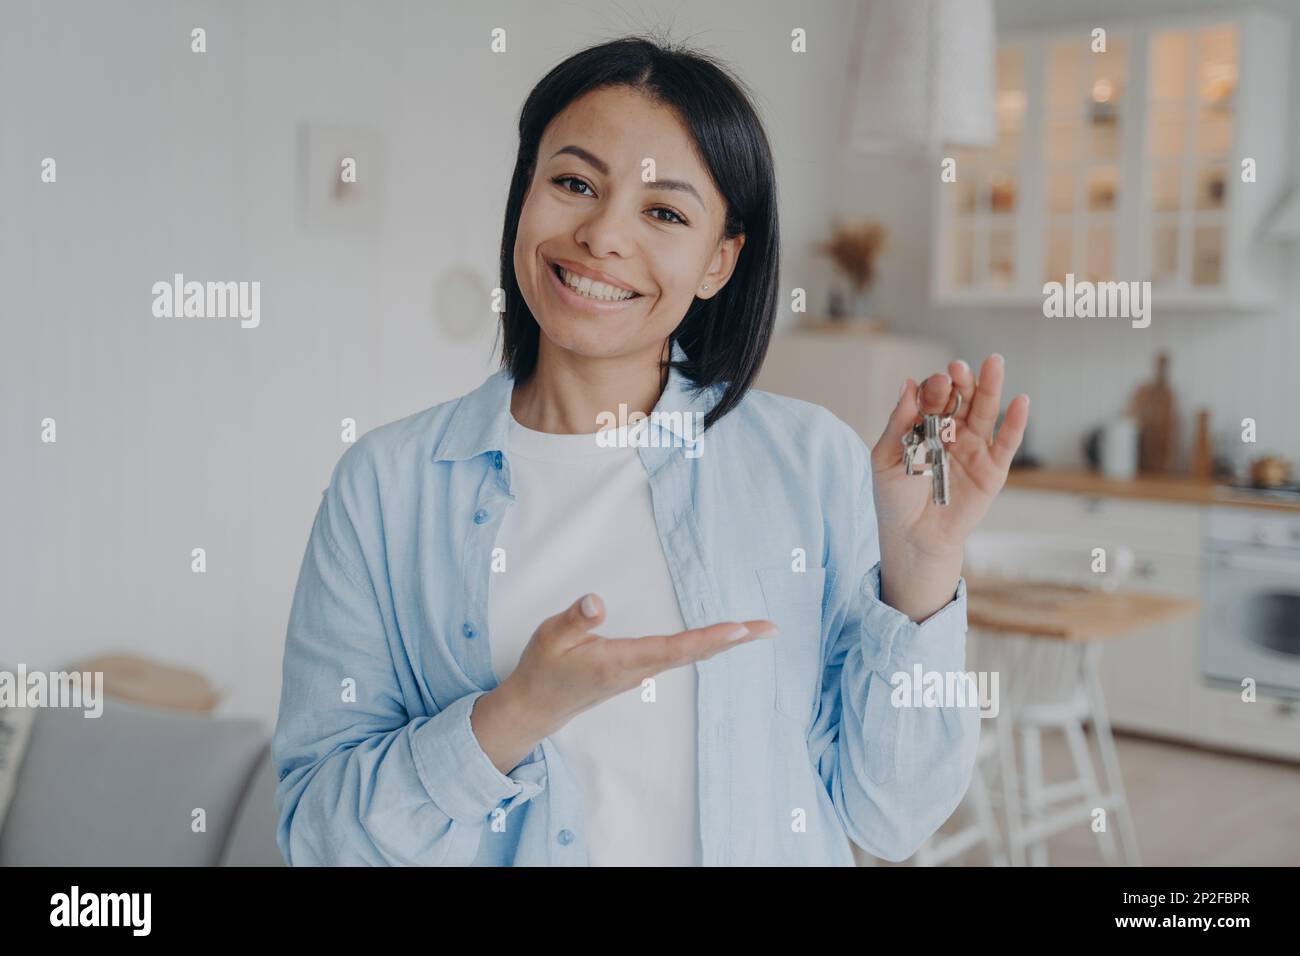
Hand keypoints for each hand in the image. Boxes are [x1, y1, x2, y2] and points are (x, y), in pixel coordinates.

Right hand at [472, 594, 774, 773]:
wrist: (537, 707)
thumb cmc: (543, 669)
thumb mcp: (550, 637)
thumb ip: (574, 620)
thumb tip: (596, 601)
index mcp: (620, 661)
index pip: (673, 648)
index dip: (708, 638)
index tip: (739, 629)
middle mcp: (638, 670)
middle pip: (694, 653)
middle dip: (733, 640)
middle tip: (770, 628)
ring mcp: (641, 672)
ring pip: (690, 655)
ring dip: (724, 642)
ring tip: (755, 629)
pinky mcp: (638, 670)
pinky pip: (680, 656)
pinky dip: (705, 645)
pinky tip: (720, 639)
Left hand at [871, 354, 1029, 619]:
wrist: (913, 536)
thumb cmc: (895, 497)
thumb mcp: (887, 457)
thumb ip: (899, 423)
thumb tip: (908, 384)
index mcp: (924, 425)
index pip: (933, 396)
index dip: (935, 387)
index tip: (935, 382)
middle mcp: (952, 431)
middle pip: (961, 398)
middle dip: (961, 380)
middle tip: (958, 367)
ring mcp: (974, 447)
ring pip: (985, 412)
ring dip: (990, 387)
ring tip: (994, 363)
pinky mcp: (993, 469)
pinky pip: (1007, 442)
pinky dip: (1016, 422)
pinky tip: (1021, 401)